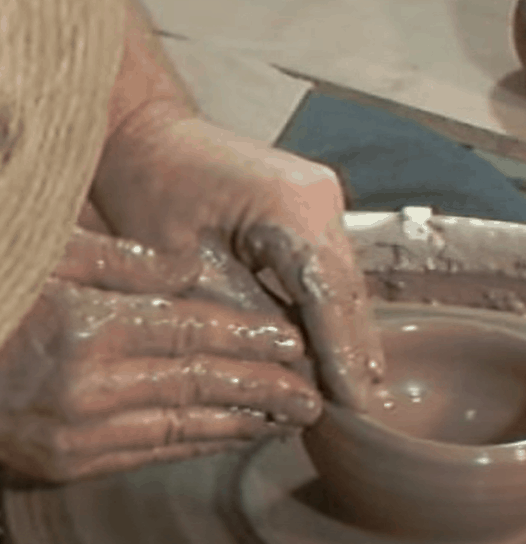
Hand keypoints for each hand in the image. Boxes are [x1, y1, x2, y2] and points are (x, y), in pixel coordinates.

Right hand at [0, 228, 321, 481]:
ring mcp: (77, 435)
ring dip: (242, 425)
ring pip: (183, 427)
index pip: (194, 335)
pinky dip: (197, 444)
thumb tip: (189, 268)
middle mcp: (89, 389)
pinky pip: (150, 453)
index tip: (296, 344)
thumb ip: (120, 261)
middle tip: (314, 397)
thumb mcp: (44, 255)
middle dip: (265, 391)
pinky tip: (231, 437)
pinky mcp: (65, 466)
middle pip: (201, 386)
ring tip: (288, 421)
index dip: (252, 340)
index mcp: (87, 328)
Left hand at [91, 107, 382, 410]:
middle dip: (355, 351)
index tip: (357, 405)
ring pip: (345, 282)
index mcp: (292, 206)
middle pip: (349, 290)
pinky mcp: (312, 206)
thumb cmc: (145, 189)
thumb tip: (289, 374)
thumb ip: (243, 319)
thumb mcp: (186, 268)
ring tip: (359, 390)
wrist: (140, 133)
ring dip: (347, 334)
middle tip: (366, 409)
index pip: (329, 296)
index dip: (343, 355)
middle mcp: (321, 199)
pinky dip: (330, 310)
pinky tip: (337, 350)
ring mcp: (322, 199)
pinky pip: (329, 268)